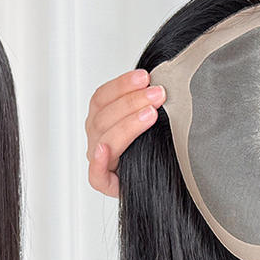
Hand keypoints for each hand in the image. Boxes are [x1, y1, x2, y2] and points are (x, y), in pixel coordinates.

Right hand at [85, 69, 165, 196]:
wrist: (162, 181)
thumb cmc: (154, 147)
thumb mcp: (151, 118)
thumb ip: (147, 100)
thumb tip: (164, 77)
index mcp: (103, 120)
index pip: (102, 98)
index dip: (121, 85)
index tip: (144, 77)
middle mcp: (98, 139)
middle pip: (103, 116)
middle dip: (131, 102)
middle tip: (157, 94)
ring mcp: (99, 160)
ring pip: (103, 139)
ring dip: (127, 123)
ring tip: (150, 114)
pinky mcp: (105, 183)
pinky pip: (95, 174)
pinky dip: (98, 161)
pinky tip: (105, 149)